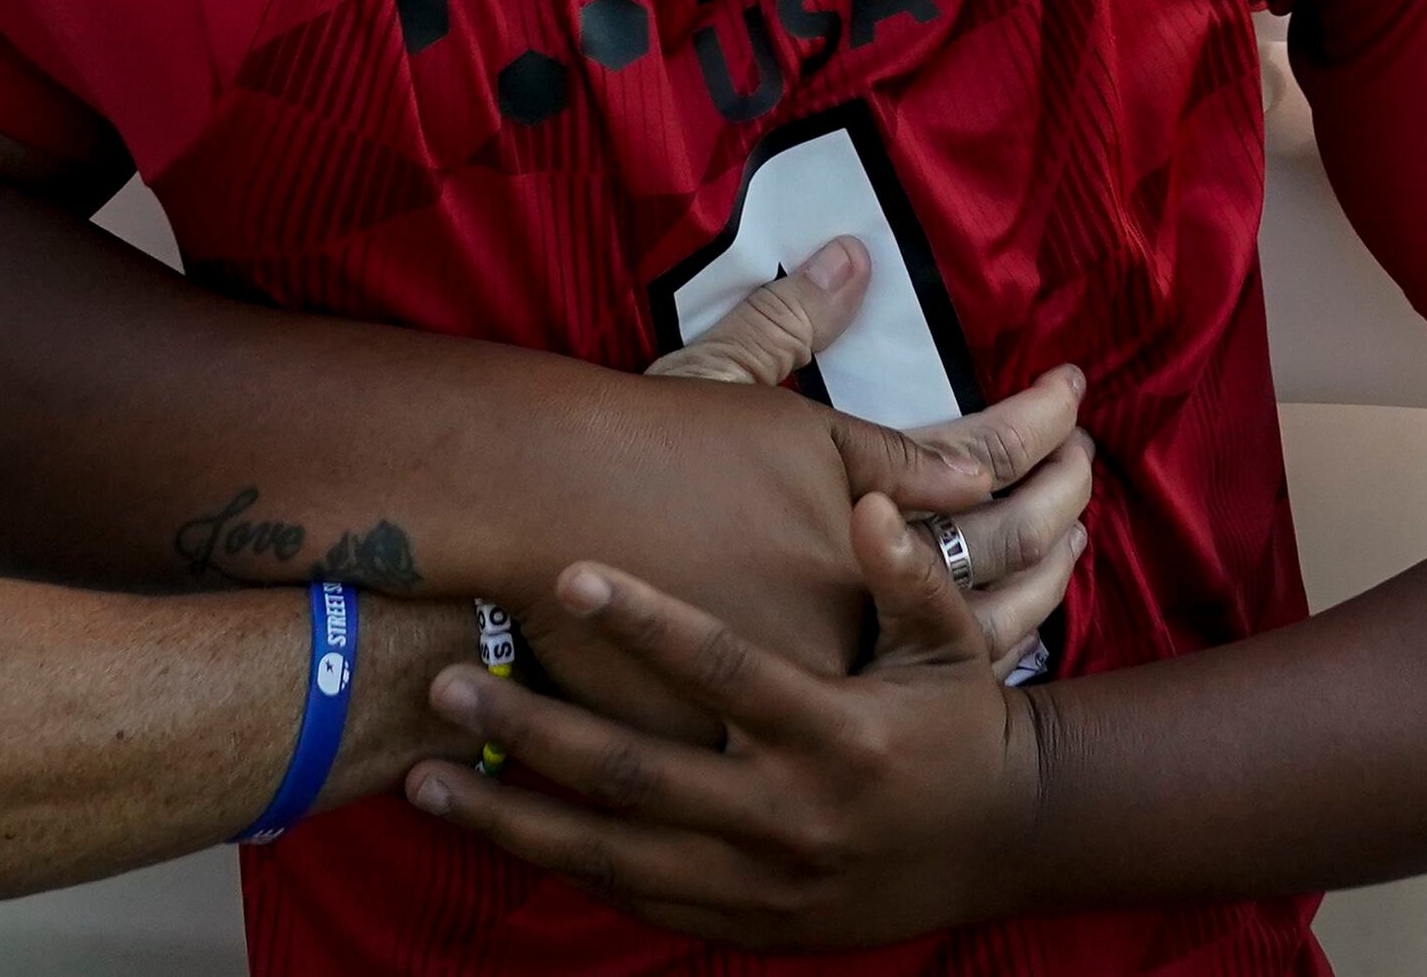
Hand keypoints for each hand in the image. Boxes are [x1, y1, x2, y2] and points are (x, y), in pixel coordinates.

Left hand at [410, 497, 1047, 950]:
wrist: (1001, 849)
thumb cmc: (960, 723)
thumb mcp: (950, 646)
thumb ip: (906, 577)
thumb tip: (867, 503)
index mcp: (838, 735)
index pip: (724, 671)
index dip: (644, 622)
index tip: (567, 573)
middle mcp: (789, 815)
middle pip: (637, 773)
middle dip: (532, 730)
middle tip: (448, 681)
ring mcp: (760, 882)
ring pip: (613, 853)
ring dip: (512, 816)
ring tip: (424, 776)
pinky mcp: (744, 923)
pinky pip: (636, 897)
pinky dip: (562, 866)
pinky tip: (493, 830)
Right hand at [642, 240, 1090, 673]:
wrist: (535, 527)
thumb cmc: (628, 441)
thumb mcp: (724, 370)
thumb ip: (799, 320)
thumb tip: (852, 254)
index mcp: (858, 483)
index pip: (986, 452)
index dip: (1039, 423)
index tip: (1072, 395)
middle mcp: (864, 576)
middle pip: (1003, 550)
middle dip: (1060, 502)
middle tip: (1087, 472)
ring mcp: (840, 656)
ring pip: (978, 634)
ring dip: (1039, 588)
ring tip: (1069, 553)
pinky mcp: (800, 714)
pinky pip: (912, 694)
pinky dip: (967, 661)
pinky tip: (1002, 646)